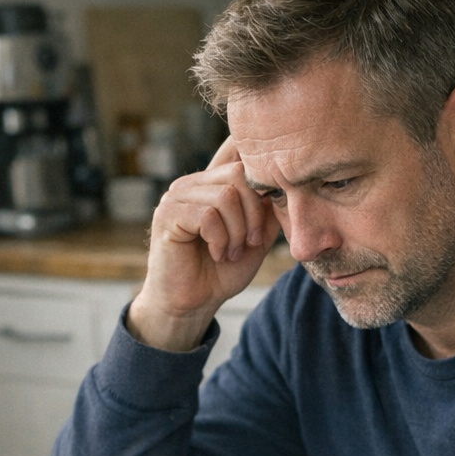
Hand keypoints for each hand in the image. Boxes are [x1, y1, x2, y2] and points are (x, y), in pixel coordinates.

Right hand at [126, 137, 282, 351]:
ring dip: (237, 231)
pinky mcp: (167, 215)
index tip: (273, 196)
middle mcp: (193, 183)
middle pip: (239, 174)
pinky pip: (207, 216)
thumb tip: (287, 183)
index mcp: (213, 183)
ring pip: (225, 196)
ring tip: (231, 252)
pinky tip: (216, 254)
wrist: (193, 303)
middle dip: (254, 212)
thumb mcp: (256, 237)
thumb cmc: (222, 271)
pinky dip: (220, 239)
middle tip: (250, 241)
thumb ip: (268, 209)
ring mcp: (178, 196)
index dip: (261, 167)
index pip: (237, 152)